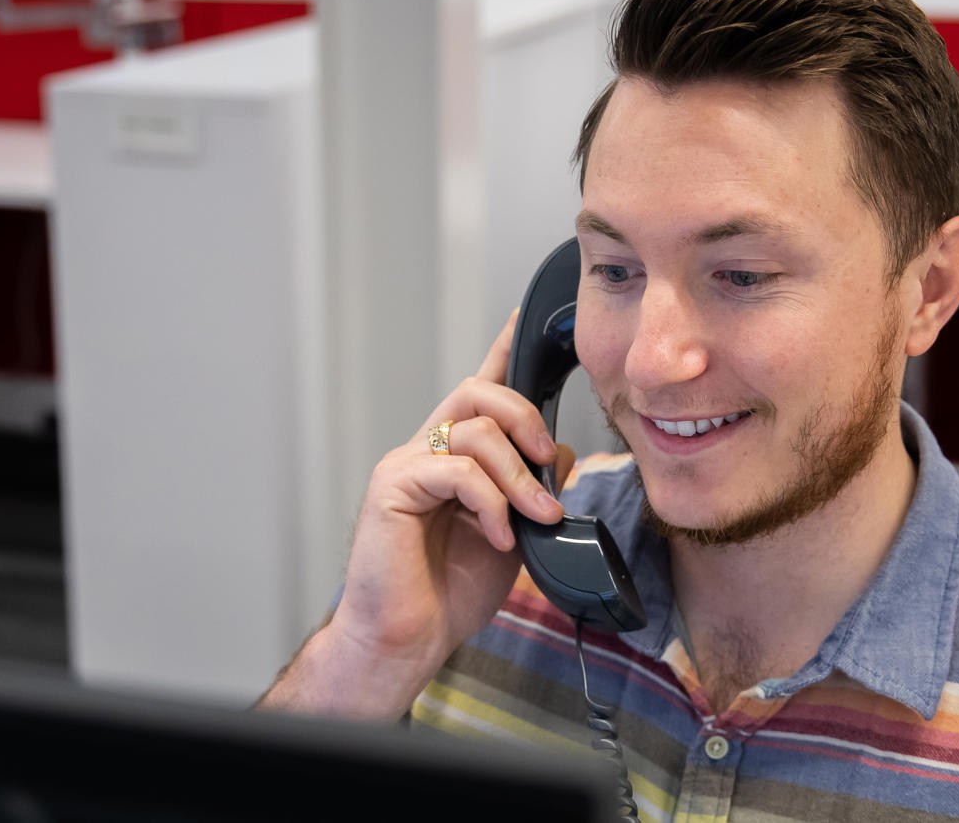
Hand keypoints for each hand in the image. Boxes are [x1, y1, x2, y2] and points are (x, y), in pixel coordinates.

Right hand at [259, 311, 573, 718]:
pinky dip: (490, 503)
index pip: (478, 391)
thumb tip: (564, 454)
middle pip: (477, 393)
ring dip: (519, 475)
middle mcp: (427, 452)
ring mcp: (407, 466)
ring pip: (475, 430)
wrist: (406, 640)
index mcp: (453, 458)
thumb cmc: (447, 593)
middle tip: (548, 462)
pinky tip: (497, 536)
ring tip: (535, 517)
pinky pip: (457, 471)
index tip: (525, 318)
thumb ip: (532, 492)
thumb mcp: (511, 536)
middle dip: (525, 417)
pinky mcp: (394, 488)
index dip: (502, 351)